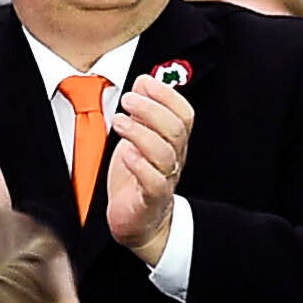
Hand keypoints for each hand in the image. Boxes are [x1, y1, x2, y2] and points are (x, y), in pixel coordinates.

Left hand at [100, 66, 192, 256]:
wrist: (139, 222)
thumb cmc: (137, 178)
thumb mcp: (138, 137)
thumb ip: (142, 110)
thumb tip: (144, 80)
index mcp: (174, 142)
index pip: (183, 113)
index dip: (167, 94)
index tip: (144, 82)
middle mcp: (175, 159)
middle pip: (175, 129)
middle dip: (150, 109)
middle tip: (126, 100)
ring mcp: (166, 179)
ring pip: (164, 153)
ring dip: (140, 132)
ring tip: (119, 122)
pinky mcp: (151, 200)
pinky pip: (155, 182)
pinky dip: (140, 164)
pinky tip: (125, 153)